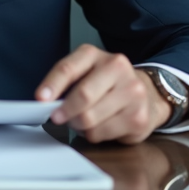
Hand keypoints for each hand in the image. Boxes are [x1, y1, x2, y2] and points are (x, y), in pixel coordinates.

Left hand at [35, 45, 169, 143]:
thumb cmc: (108, 85)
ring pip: (90, 119)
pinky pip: (101, 133)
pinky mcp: (138, 117)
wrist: (148, 94)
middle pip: (83, 96)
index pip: (69, 68)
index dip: (52, 85)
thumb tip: (46, 102)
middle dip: (65, 111)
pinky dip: (93, 134)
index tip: (41, 99)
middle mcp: (117, 68)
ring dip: (79, 125)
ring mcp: (132, 92)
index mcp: (96, 55)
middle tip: (57, 118)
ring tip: (83, 120)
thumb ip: (67, 83)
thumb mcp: (86, 73)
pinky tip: (101, 126)